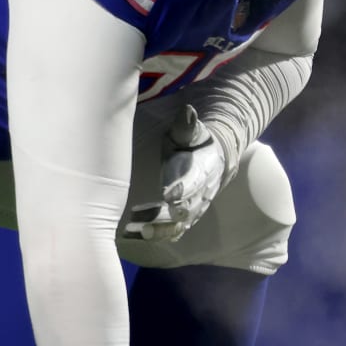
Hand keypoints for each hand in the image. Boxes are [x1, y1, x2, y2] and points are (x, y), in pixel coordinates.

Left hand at [123, 104, 225, 242]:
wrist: (214, 160)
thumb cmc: (196, 143)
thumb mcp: (192, 132)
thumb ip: (188, 126)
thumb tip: (188, 111)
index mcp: (205, 170)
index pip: (196, 182)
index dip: (183, 190)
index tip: (169, 195)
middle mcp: (201, 194)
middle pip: (188, 210)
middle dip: (167, 217)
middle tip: (147, 222)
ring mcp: (193, 209)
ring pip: (178, 226)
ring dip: (157, 230)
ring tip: (135, 229)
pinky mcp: (182, 218)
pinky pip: (170, 232)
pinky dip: (153, 234)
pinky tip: (130, 233)